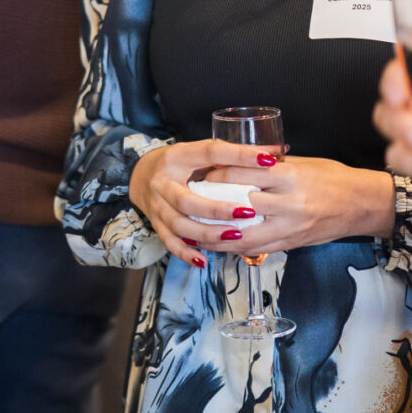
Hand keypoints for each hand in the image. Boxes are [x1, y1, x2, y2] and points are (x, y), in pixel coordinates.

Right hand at [128, 139, 283, 268]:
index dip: (239, 156)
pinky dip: (186, 253)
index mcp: (179, 156)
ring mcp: (157, 205)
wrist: (139, 175)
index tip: (267, 160)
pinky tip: (204, 260)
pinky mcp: (155, 223)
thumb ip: (228, 156)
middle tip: (247, 212)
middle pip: (187, 199)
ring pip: (180, 224)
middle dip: (217, 209)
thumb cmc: (179, 163)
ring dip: (207, 233)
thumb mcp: (197, 152)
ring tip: (234, 236)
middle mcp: (164, 181)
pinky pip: (170, 242)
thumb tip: (272, 155)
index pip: (210, 152)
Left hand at [198, 155, 396, 253]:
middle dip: (211, 203)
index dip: (218, 174)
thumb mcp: (304, 163)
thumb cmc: (334, 178)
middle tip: (190, 199)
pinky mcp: (292, 244)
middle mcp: (289, 204)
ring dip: (216, 236)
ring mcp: (291, 228)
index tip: (203, 171)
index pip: (244, 174)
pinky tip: (220, 245)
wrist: (363, 205)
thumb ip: (273, 166)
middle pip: (238, 205)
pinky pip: (258, 249)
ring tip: (194, 231)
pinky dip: (236, 248)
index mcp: (290, 177)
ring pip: (244, 236)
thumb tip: (241, 162)